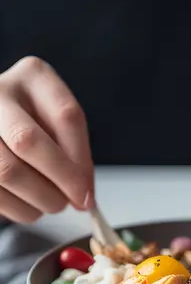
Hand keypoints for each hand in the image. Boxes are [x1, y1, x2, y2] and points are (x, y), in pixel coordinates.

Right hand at [0, 57, 93, 222]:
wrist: (0, 124)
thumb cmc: (35, 125)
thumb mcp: (58, 126)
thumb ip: (75, 154)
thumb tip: (84, 196)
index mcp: (34, 76)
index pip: (66, 117)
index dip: (81, 161)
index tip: (88, 192)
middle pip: (27, 141)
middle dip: (58, 180)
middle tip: (74, 202)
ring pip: (6, 169)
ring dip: (37, 198)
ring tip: (52, 204)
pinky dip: (17, 207)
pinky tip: (28, 205)